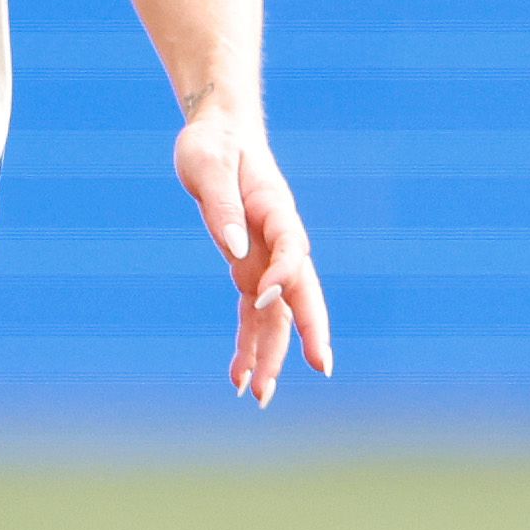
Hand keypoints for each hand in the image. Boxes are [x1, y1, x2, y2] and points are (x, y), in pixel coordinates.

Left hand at [174, 103, 331, 406]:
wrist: (218, 133)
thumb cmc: (213, 144)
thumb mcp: (208, 165)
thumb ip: (221, 205)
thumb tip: (233, 247)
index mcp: (275, 211)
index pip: (291, 250)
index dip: (282, 274)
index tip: (262, 294)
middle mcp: (279, 241)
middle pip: (301, 292)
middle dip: (309, 331)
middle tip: (320, 367)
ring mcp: (266, 259)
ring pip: (276, 315)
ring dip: (271, 354)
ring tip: (260, 396)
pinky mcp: (249, 270)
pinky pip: (253, 315)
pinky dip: (247, 346)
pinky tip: (237, 379)